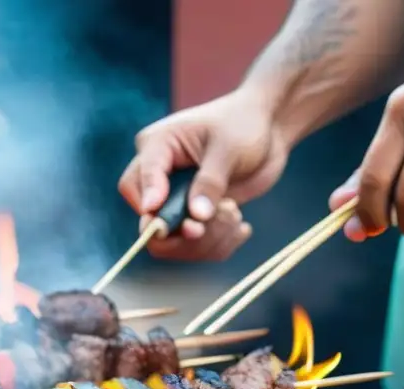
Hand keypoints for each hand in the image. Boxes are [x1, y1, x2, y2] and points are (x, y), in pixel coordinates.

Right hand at [119, 89, 290, 259]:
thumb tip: (196, 217)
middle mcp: (158, 177)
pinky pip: (193, 248)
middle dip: (183, 233)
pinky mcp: (193, 218)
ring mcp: (174, 201)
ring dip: (207, 241)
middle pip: (148, 222)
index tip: (166, 222)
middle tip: (216, 219)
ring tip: (236, 215)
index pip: (135, 183)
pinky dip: (218, 245)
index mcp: (156, 147)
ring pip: (170, 243)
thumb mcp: (228, 148)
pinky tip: (241, 227)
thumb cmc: (244, 124)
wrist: (268, 130)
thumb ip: (210, 182)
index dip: (149, 204)